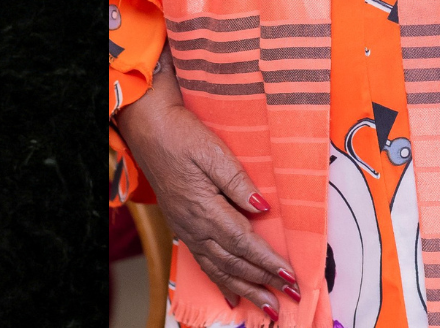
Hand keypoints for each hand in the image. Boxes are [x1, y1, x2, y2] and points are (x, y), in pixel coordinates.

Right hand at [112, 59, 296, 316]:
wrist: (149, 131)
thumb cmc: (182, 136)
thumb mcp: (214, 152)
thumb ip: (238, 182)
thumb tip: (262, 207)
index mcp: (205, 208)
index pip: (243, 242)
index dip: (267, 262)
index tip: (289, 277)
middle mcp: (195, 226)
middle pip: (233, 263)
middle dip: (262, 284)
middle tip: (288, 299)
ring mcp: (187, 229)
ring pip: (219, 269)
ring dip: (244, 289)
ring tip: (266, 307)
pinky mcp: (183, 227)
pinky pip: (203, 263)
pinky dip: (220, 281)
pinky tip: (230, 294)